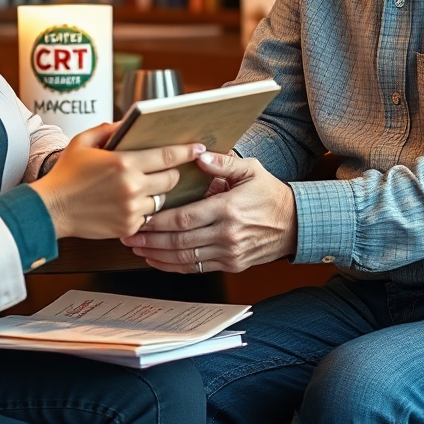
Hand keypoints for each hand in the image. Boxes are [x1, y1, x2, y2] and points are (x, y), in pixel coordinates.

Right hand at [29, 123, 203, 239]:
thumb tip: (132, 122)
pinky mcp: (128, 227)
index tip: (199, 147)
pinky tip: (132, 202)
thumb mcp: (84, 142)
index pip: (167, 155)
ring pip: (162, 199)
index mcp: (123, 162)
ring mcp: (131, 210)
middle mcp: (131, 187)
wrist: (50, 209)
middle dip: (173, 172)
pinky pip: (149, 216)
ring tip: (147, 185)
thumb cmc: (66, 173)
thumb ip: (110, 129)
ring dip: (158, 192)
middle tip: (170, 168)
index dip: (187, 151)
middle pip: (171, 178)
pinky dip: (145, 209)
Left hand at [121, 151, 297, 272]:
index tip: (141, 217)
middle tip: (129, 235)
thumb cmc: (270, 194)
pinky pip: (196, 268)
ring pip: (185, 259)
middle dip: (151, 239)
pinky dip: (173, 266)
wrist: (295, 224)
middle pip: (180, 241)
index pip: (186, 218)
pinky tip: (158, 260)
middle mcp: (227, 235)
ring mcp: (229, 253)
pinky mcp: (231, 265)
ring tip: (137, 248)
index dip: (160, 221)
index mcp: (229, 209)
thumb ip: (223, 162)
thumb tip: (198, 155)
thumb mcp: (251, 170)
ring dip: (157, 255)